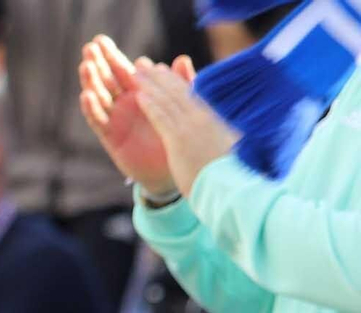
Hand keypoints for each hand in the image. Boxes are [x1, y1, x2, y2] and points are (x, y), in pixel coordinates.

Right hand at [78, 37, 194, 197]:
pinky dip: (92, 108)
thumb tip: (180, 58)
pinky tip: (87, 95)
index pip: (122, 70)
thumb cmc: (176, 135)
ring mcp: (114, 120)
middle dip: (97, 63)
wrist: (171, 168)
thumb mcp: (182, 106)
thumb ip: (180, 83)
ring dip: (91, 82)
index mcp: (140, 93)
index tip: (100, 40)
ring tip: (86, 66)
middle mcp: (123, 104)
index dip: (110, 56)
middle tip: (89, 47)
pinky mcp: (110, 137)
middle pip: (106, 80)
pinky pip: (98, 121)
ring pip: (99, 97)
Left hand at [134, 61, 237, 196]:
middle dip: (158, 76)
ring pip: (167, 100)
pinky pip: (162, 118)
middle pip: (177, 91)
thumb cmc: (235, 175)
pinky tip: (139, 94)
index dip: (175, 81)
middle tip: (143, 64)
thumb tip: (226, 133)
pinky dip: (152, 104)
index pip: (191, 95)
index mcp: (215, 120)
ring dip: (150, 84)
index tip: (164, 71)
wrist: (233, 190)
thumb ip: (222, 136)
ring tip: (135, 71)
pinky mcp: (180, 140)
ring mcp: (191, 128)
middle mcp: (203, 119)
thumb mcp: (230, 149)